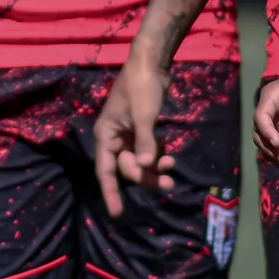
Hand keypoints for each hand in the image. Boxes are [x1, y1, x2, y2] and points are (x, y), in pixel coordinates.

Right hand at [94, 59, 174, 215]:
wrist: (150, 64)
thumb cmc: (141, 88)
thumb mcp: (144, 116)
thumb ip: (144, 143)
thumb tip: (147, 166)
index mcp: (106, 135)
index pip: (105, 170)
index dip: (111, 193)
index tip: (117, 214)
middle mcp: (114, 138)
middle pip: (127, 169)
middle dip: (146, 177)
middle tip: (167, 183)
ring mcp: (128, 134)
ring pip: (140, 161)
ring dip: (155, 167)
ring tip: (172, 165)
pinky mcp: (140, 130)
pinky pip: (147, 151)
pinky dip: (157, 154)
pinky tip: (169, 152)